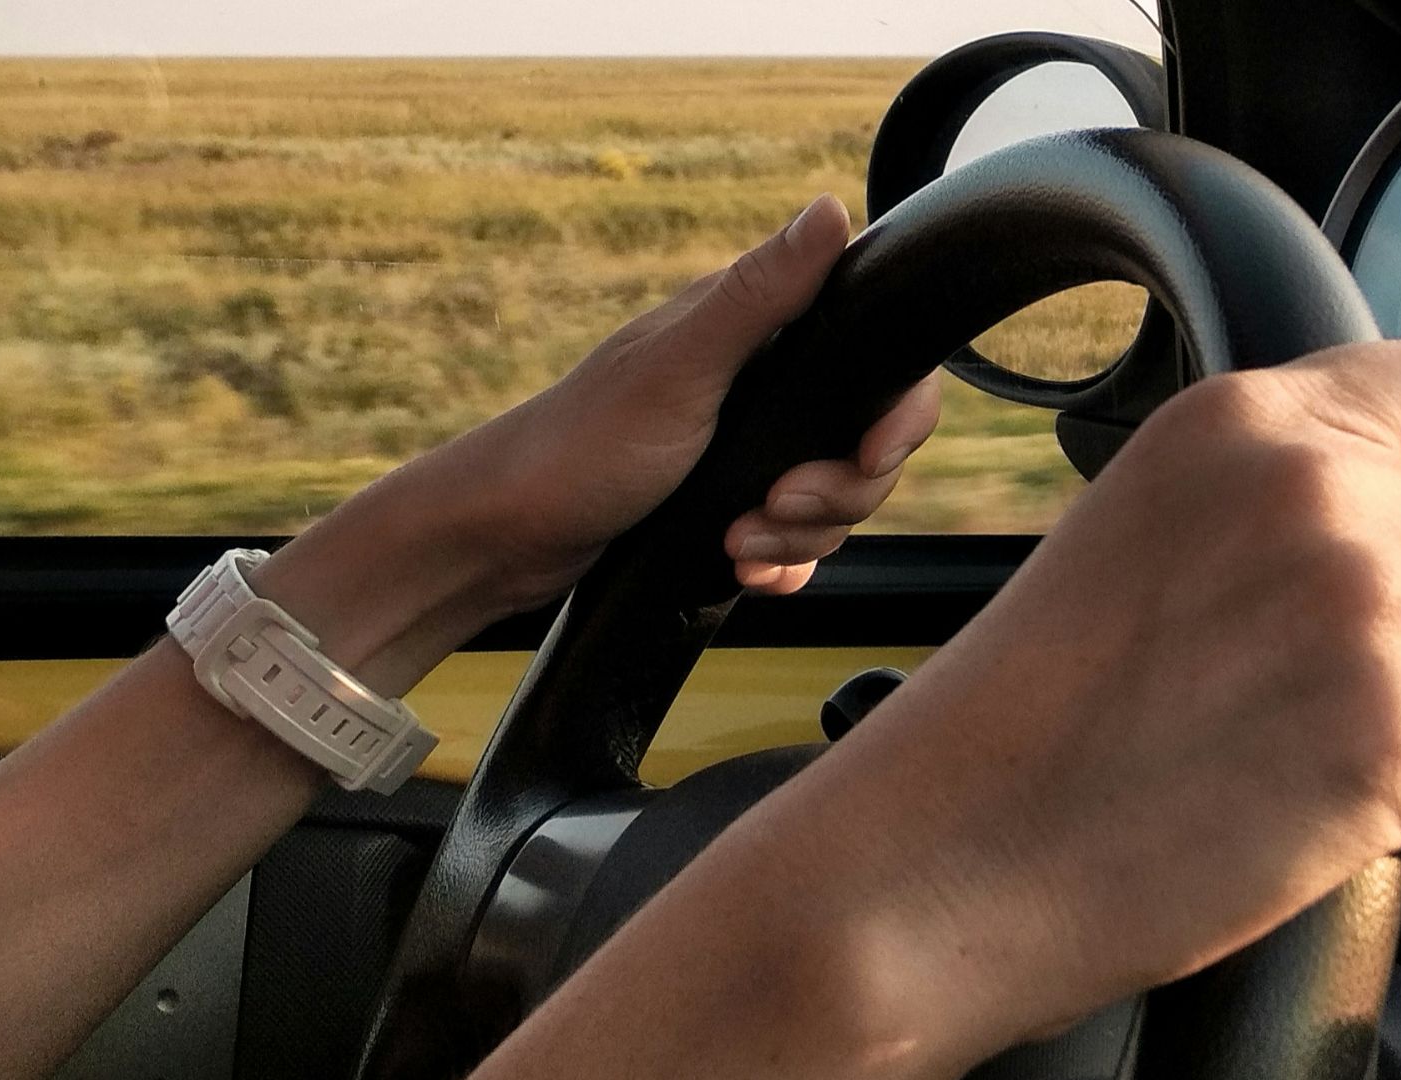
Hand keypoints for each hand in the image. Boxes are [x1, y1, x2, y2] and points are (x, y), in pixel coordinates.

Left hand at [252, 195, 936, 691]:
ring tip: (737, 542)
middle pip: (866, 448)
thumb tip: (830, 209)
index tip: (868, 455)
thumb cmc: (580, 445)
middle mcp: (761, 387)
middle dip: (834, 493)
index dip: (895, 419)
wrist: (505, 538)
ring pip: (835, 503)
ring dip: (798, 536)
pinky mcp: (731, 506)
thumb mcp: (680, 367)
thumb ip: (761, 294)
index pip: (879, 366)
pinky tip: (741, 568)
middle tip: (772, 505)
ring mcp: (748, 451)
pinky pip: (798, 545)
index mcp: (755, 334)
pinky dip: (780, 563)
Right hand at [534, 340, 1400, 1078]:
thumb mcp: (1146, 536)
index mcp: (1241, 422)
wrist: (941, 857)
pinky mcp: (1393, 731)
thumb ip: (1285, 496)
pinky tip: (1324, 830)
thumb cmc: (1024, 727)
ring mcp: (1364, 603)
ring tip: (1312, 770)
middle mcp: (1317, 488)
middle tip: (1341, 695)